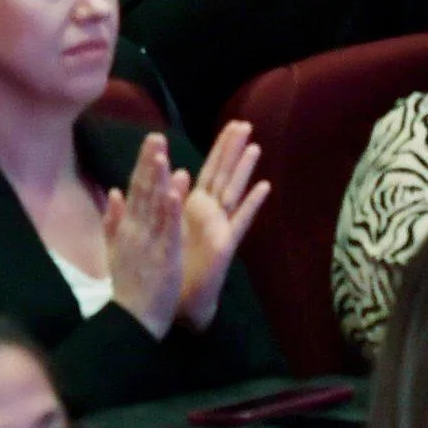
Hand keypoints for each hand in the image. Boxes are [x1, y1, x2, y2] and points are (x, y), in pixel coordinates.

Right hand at [101, 134, 191, 334]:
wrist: (132, 319)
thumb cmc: (128, 286)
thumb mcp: (116, 250)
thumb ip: (113, 221)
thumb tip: (114, 192)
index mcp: (127, 228)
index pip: (136, 190)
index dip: (144, 164)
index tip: (152, 141)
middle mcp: (136, 230)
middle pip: (143, 192)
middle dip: (150, 163)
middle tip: (157, 136)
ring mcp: (149, 243)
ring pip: (155, 206)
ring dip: (159, 179)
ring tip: (163, 154)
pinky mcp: (163, 257)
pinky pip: (168, 230)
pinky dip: (170, 210)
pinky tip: (175, 191)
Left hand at [178, 121, 268, 326]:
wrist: (177, 303)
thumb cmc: (171, 268)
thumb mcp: (164, 228)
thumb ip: (170, 201)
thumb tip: (177, 172)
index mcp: (194, 207)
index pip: (209, 170)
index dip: (220, 148)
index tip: (231, 125)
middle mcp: (210, 213)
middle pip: (224, 175)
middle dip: (233, 150)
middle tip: (245, 124)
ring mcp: (220, 227)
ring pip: (233, 192)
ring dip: (243, 170)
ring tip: (255, 147)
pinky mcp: (225, 245)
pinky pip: (240, 221)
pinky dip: (252, 204)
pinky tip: (263, 187)